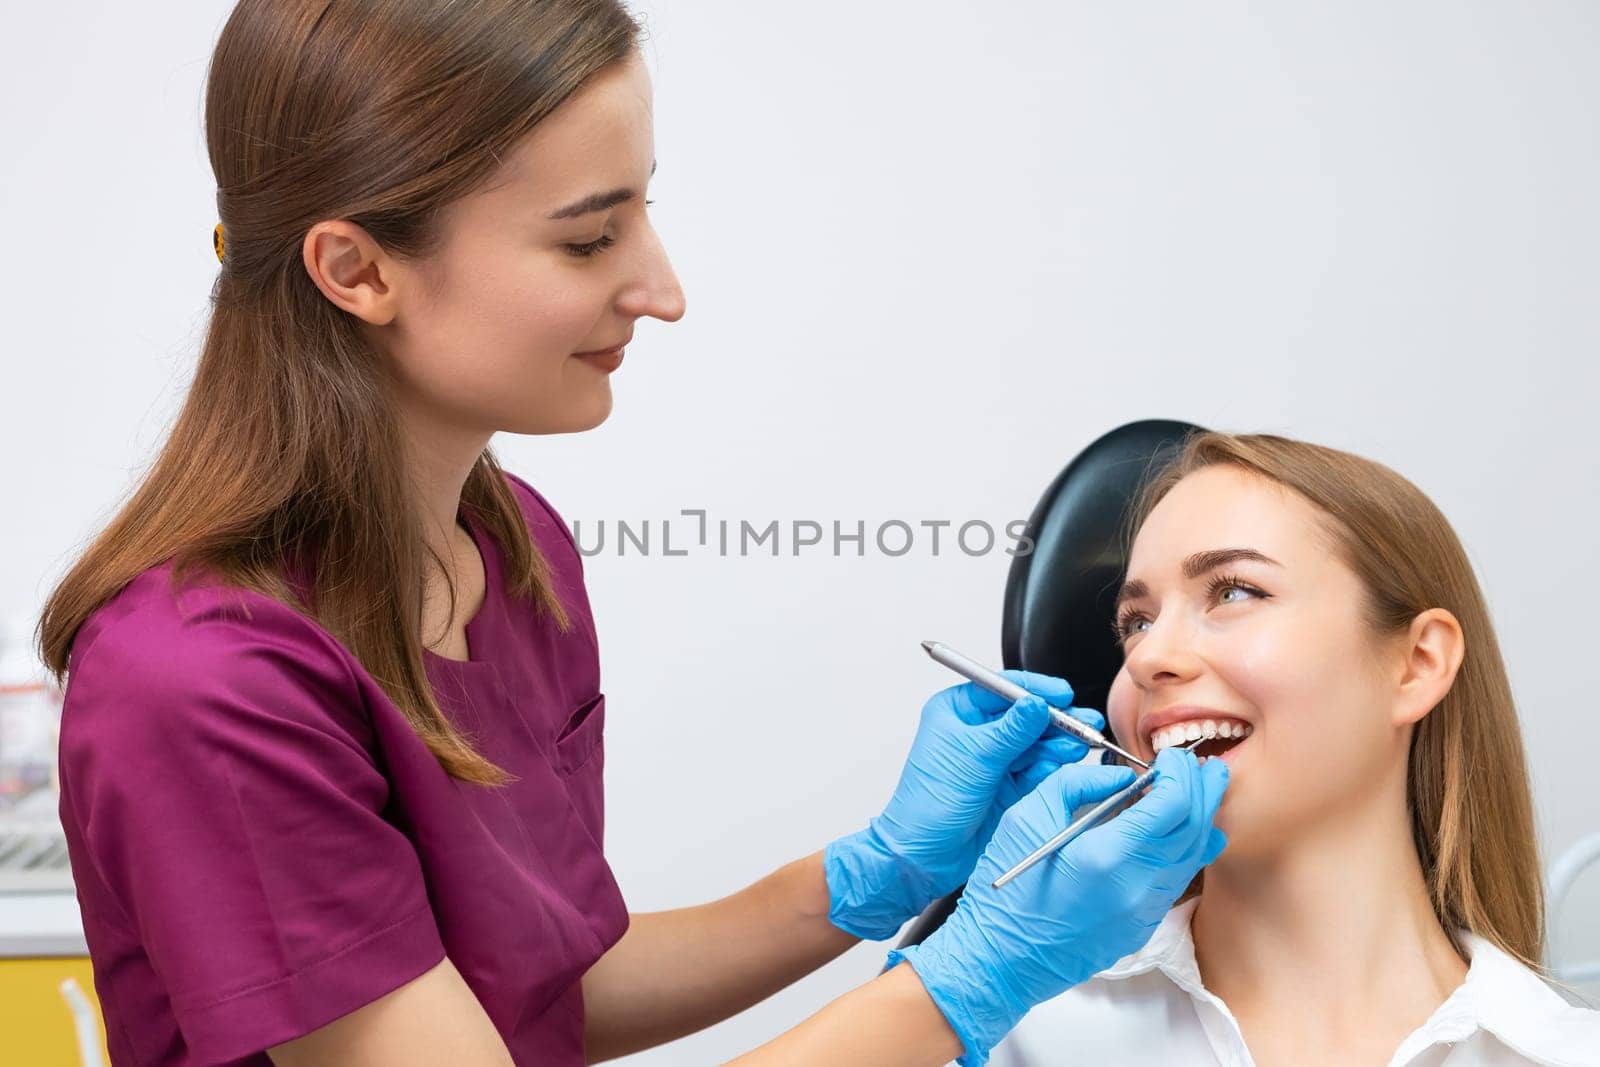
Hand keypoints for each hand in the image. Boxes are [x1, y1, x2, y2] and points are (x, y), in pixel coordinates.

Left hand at [824, 673, 1103, 939]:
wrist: (925, 855)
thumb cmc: (930, 804)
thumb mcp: (975, 759)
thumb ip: (1011, 731)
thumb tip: (1037, 703)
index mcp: (956, 711)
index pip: (1001, 689)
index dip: (1035, 690)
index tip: (1063, 694)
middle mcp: (975, 731)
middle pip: (1024, 715)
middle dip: (1055, 719)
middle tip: (1084, 722)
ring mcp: (992, 758)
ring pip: (1034, 742)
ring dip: (1059, 742)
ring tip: (1081, 744)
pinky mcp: (1007, 784)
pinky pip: (1036, 767)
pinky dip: (1052, 764)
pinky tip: (1066, 761)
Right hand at [890, 749, 1228, 1065]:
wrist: (1001, 959)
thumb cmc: (1006, 891)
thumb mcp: (1026, 817)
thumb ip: (1076, 783)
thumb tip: (1119, 775)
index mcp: (1106, 856)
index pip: (1173, 805)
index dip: (1181, 774)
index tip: (1173, 757)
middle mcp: (1136, 887)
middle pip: (1194, 829)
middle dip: (1203, 790)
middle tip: (1203, 765)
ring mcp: (1143, 912)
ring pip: (1193, 857)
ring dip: (1202, 819)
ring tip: (1203, 791)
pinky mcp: (1141, 927)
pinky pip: (1177, 880)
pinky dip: (1188, 849)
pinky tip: (1186, 832)